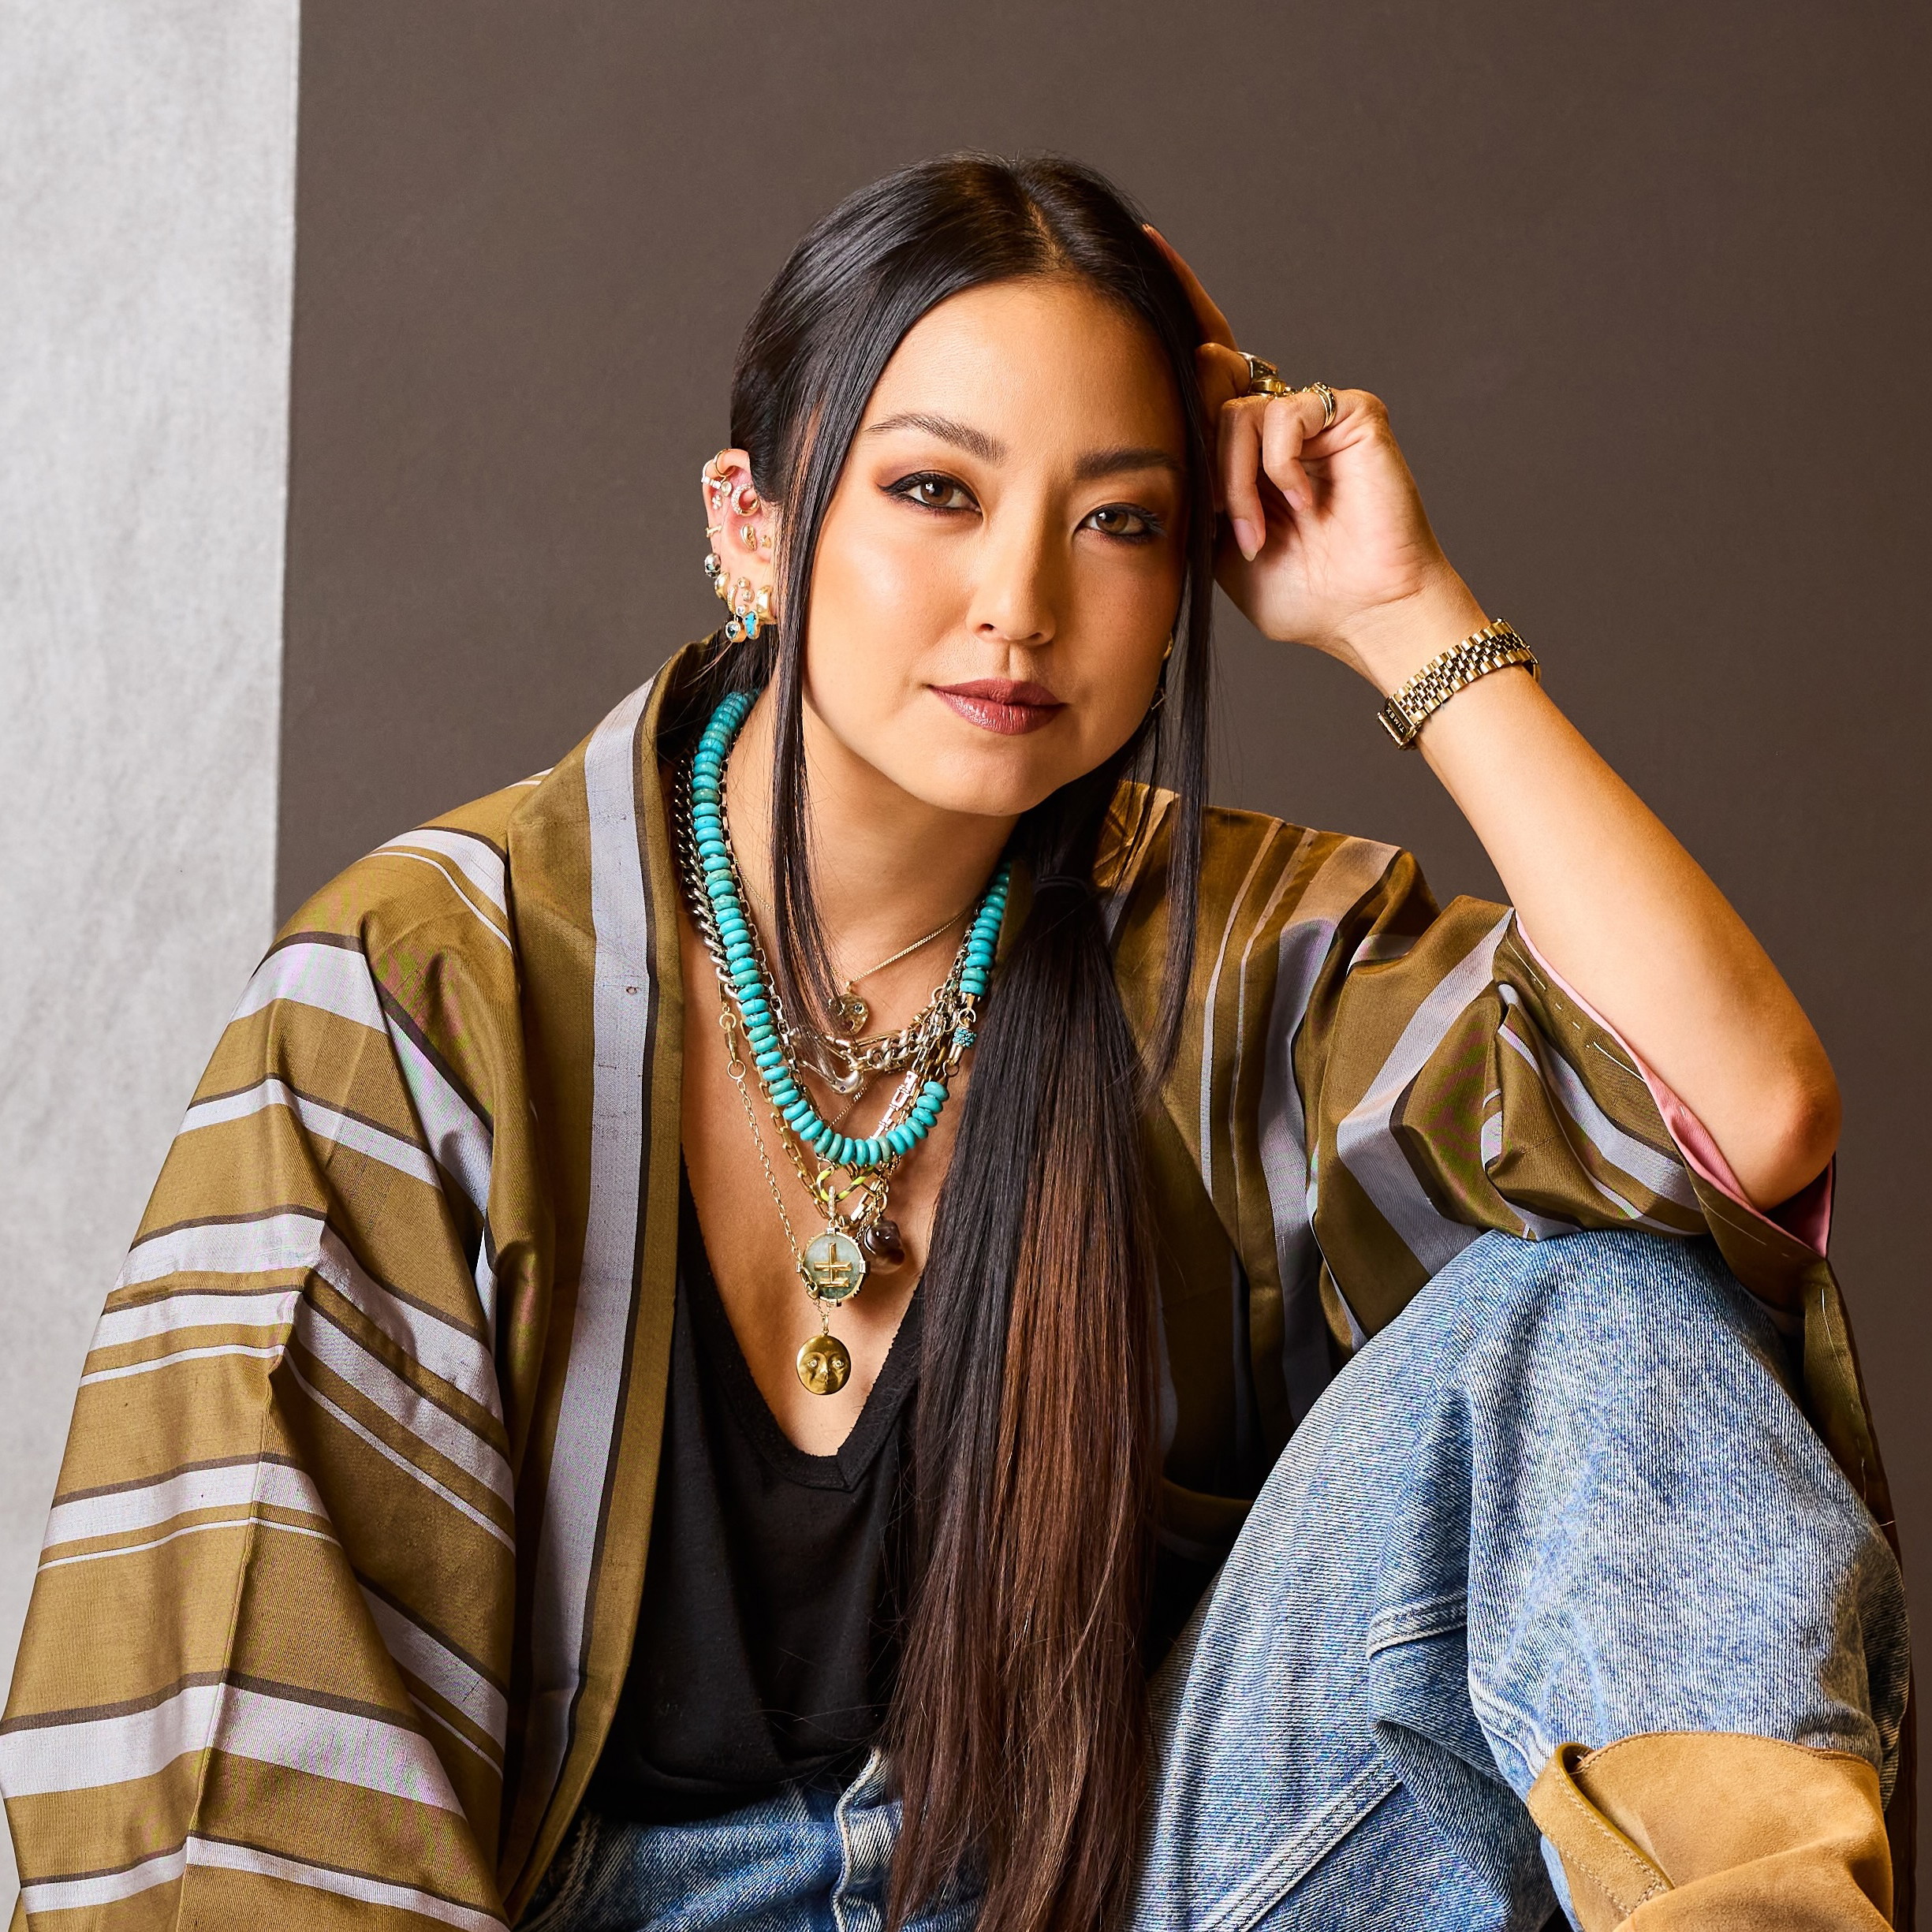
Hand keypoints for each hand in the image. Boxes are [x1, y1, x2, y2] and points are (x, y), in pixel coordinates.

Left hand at [1146, 227, 1485, 692]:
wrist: (1361, 615)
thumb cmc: (1297, 589)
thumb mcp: (1215, 540)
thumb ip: (1192, 475)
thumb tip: (1181, 391)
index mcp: (1246, 443)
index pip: (1206, 364)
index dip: (1178, 303)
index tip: (1142, 246)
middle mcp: (1280, 416)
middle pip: (1210, 377)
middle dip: (1204, 453)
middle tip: (1225, 515)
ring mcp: (1316, 411)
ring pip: (1236, 412)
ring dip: (1235, 481)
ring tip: (1260, 532)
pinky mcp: (1350, 411)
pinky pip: (1282, 418)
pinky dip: (1277, 470)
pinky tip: (1303, 503)